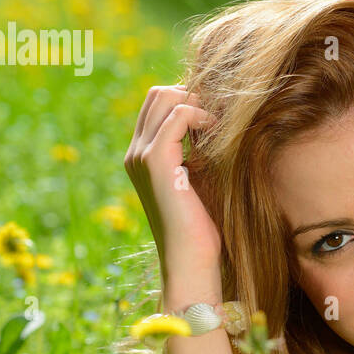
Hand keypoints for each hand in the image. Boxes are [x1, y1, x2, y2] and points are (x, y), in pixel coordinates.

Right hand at [124, 85, 221, 283]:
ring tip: (218, 124)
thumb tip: (218, 123)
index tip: (216, 117)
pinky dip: (200, 114)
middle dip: (191, 95)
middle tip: (218, 117)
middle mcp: (135, 152)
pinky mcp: (156, 160)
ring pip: (164, 97)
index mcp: (141, 157)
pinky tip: (215, 130)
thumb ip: (197, 152)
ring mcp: (141, 155)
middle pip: (157, 94)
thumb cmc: (202, 227)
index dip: (188, 99)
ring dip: (197, 102)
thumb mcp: (199, 181)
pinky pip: (177, 113)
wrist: (190, 259)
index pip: (156, 104)